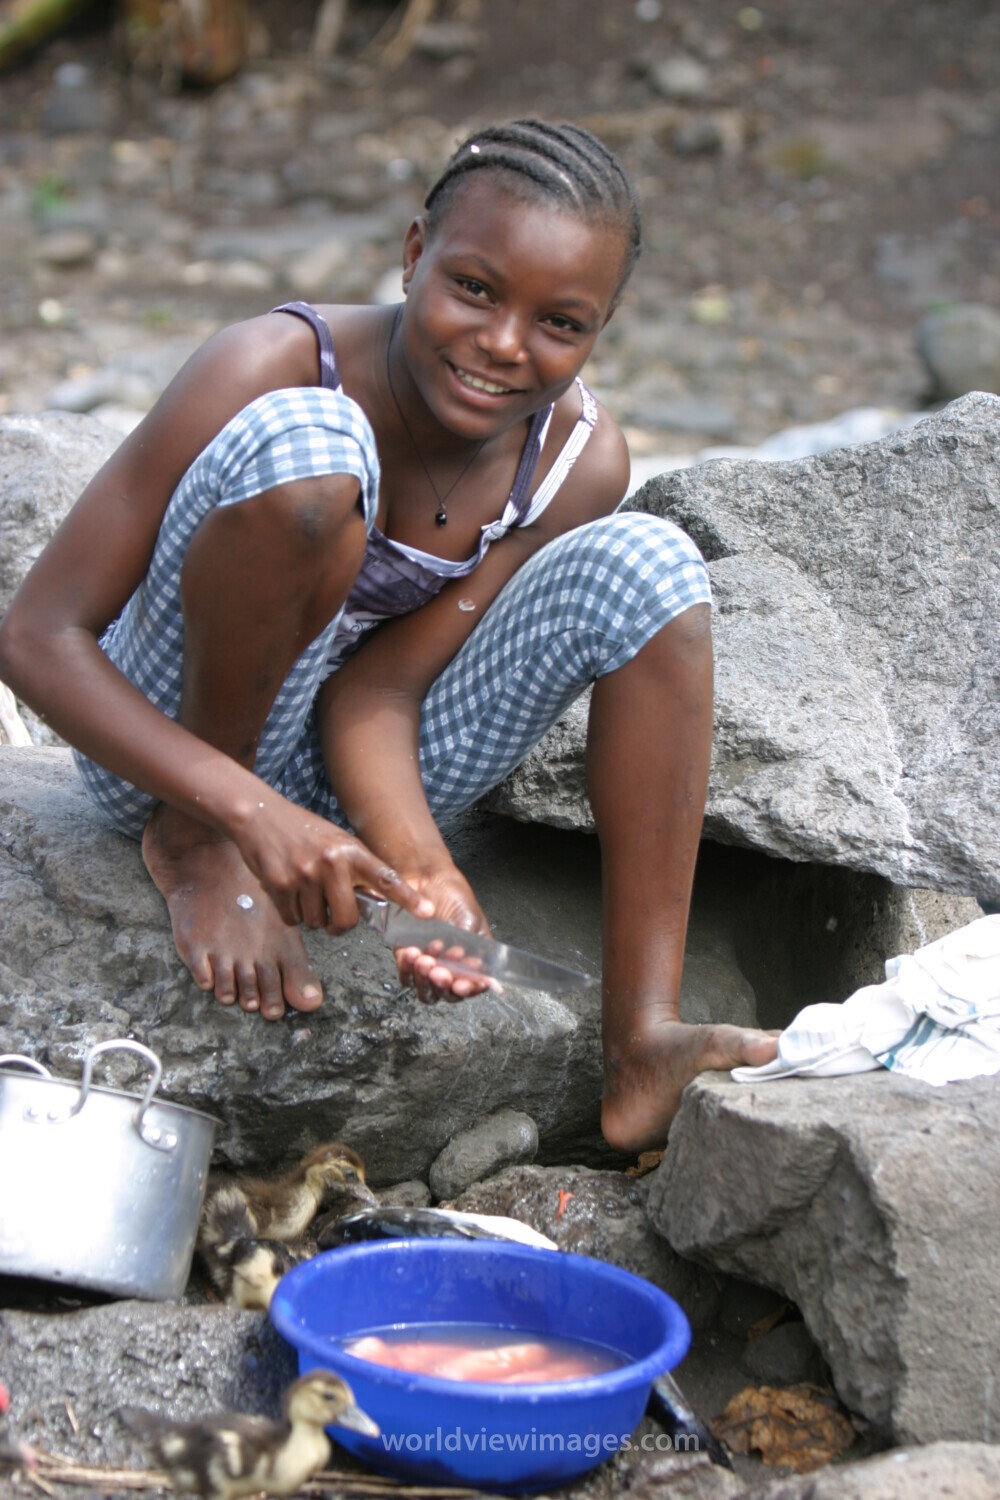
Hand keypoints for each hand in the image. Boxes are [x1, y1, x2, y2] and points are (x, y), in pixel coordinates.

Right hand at [232, 788, 432, 932]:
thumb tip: (372, 902)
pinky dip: (290, 913)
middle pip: (347, 919)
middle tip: (333, 916)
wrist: (260, 816)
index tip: (427, 913)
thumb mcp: (337, 841)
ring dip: (311, 916)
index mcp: (351, 851)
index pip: (386, 877)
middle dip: (340, 925)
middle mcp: (332, 863)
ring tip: (304, 890)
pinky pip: (293, 920)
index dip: (407, 898)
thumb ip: (354, 868)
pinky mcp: (279, 885)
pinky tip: (287, 891)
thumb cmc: (302, 832)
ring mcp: (305, 875)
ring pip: (317, 923)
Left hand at [392, 864, 498, 1003]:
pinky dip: (407, 968)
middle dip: (443, 986)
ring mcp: (429, 963)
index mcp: (473, 959)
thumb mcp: (470, 919)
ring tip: (424, 959)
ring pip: (425, 989)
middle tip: (440, 971)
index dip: (469, 990)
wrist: (426, 878)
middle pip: (447, 994)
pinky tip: (411, 952)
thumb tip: (473, 967)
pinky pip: (405, 974)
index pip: (474, 985)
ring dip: (424, 979)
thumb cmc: (454, 895)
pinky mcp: (407, 957)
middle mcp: (451, 966)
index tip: (461, 985)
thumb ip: (472, 945)